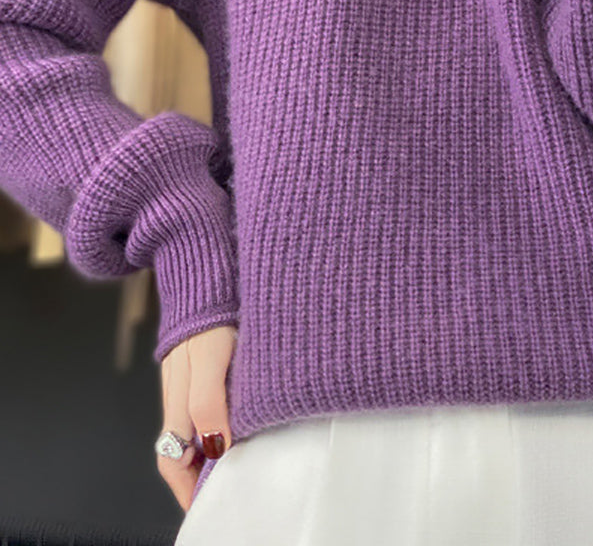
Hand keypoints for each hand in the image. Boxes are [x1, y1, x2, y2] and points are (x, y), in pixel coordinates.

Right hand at [156, 324, 237, 511]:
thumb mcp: (213, 357)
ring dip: (208, 450)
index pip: (173, 460)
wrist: (206, 272)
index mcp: (179, 399)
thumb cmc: (211, 311)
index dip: (186, 487)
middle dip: (197, 476)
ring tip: (236, 463)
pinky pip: (201, 405)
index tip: (207, 503)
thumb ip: (210, 400)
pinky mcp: (198, 366)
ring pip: (192, 429)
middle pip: (181, 451)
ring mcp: (186, 380)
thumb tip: (216, 445)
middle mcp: (178, 394)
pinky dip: (215, 423)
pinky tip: (237, 422)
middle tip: (224, 489)